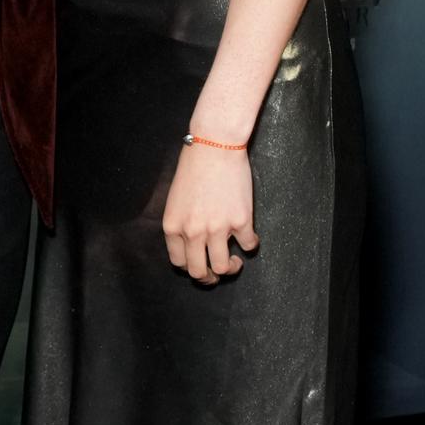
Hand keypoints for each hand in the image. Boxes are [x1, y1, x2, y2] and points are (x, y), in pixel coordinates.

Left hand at [162, 145, 257, 284]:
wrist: (215, 147)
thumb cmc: (194, 168)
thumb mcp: (175, 200)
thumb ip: (181, 223)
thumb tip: (191, 243)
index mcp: (173, 227)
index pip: (178, 263)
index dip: (190, 267)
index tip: (199, 264)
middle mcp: (193, 232)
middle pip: (199, 272)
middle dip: (209, 278)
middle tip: (217, 273)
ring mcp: (218, 229)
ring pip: (223, 268)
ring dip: (230, 268)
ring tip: (234, 260)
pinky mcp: (241, 221)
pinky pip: (249, 246)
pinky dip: (251, 245)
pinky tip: (249, 237)